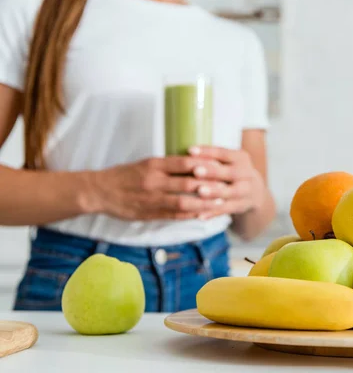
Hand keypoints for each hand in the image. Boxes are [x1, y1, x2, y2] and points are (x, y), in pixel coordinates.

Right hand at [87, 156, 223, 220]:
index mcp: (153, 165)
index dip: (204, 165)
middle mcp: (153, 181)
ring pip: (183, 202)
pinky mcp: (148, 214)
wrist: (99, 191)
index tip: (220, 166)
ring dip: (203, 203)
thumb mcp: (146, 163)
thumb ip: (168, 164)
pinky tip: (203, 214)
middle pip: (187, 183)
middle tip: (227, 186)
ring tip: (219, 202)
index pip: (184, 162)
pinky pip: (173, 216)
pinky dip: (190, 215)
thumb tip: (195, 162)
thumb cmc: (125, 175)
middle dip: (209, 186)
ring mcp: (151, 199)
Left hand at [188, 145, 266, 219]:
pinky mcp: (243, 206)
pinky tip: (200, 215)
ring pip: (232, 192)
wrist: (255, 193)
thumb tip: (184, 156)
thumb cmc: (231, 174)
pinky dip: (214, 212)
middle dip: (213, 172)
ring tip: (200, 191)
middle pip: (231, 172)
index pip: (224, 153)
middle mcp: (247, 174)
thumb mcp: (228, 163)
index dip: (208, 152)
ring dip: (215, 192)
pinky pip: (228, 210)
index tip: (190, 151)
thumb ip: (211, 159)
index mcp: (241, 158)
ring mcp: (247, 191)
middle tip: (195, 171)